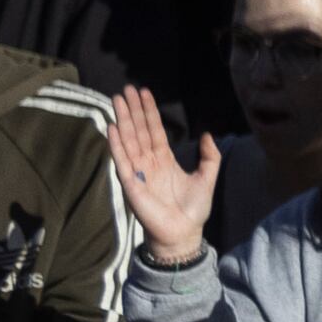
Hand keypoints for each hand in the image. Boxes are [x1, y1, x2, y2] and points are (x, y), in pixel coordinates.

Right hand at [108, 83, 220, 265]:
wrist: (184, 233)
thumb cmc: (193, 209)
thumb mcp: (207, 178)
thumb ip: (209, 157)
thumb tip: (208, 134)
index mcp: (164, 159)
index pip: (154, 130)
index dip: (149, 111)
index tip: (143, 93)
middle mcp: (148, 162)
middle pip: (138, 130)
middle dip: (132, 110)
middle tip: (125, 88)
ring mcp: (138, 171)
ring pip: (128, 140)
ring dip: (122, 120)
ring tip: (117, 100)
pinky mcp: (130, 184)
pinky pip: (121, 161)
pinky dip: (116, 144)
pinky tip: (112, 127)